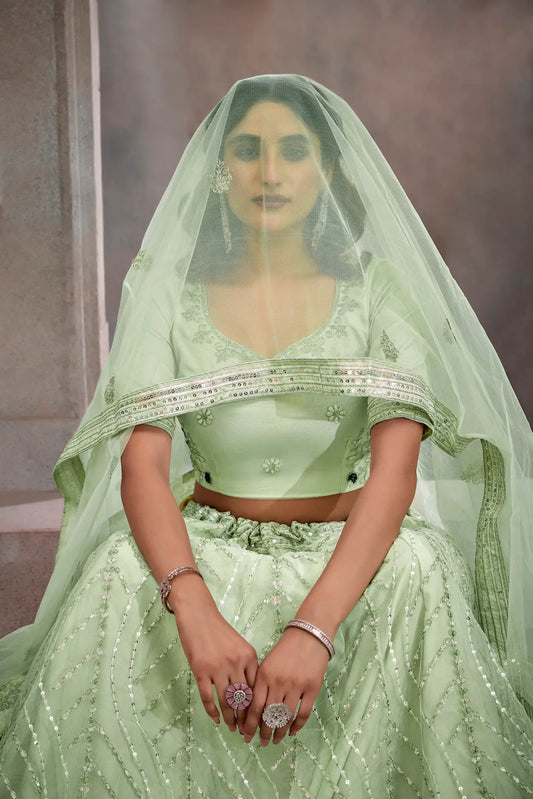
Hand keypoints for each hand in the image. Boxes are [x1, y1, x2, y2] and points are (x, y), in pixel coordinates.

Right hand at [172, 585, 258, 731]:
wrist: (198, 615)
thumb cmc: (219, 631)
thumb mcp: (239, 646)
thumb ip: (246, 666)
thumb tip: (250, 694)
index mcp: (249, 656)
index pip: (257, 688)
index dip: (259, 707)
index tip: (260, 721)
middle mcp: (236, 663)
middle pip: (244, 698)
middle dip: (246, 718)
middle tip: (247, 732)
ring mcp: (217, 667)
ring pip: (227, 701)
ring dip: (230, 718)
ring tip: (232, 728)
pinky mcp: (200, 671)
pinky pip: (208, 697)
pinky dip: (212, 711)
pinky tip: (216, 719)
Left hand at [242, 627, 329, 745]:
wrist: (309, 634)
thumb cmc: (285, 650)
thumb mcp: (267, 663)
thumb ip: (259, 684)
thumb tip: (252, 712)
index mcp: (264, 675)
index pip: (253, 706)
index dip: (249, 724)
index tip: (245, 735)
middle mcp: (278, 681)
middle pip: (268, 715)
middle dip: (262, 732)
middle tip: (260, 742)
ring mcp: (296, 685)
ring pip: (285, 717)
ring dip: (279, 732)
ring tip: (275, 740)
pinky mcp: (312, 688)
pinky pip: (303, 713)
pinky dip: (297, 726)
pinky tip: (292, 732)